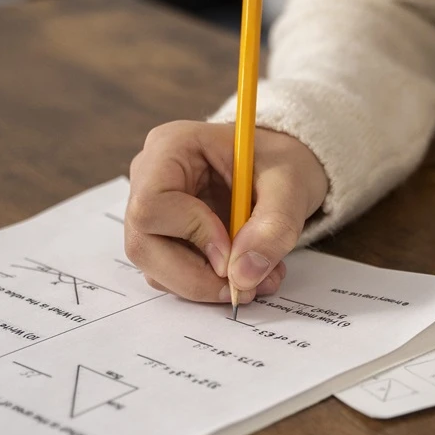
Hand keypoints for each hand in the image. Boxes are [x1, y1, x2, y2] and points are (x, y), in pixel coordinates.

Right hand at [125, 121, 327, 303]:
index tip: (234, 251)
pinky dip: (208, 284)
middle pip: (143, 244)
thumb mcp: (291, 186)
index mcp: (170, 147)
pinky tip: (245, 273)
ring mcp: (153, 210)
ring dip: (205, 285)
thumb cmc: (281, 162)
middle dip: (196, 277)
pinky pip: (171, 274)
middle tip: (245, 287)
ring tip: (257, 278)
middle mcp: (149, 178)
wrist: (282, 169)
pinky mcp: (165, 237)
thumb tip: (242, 276)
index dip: (192, 235)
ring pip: (155, 267)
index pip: (153, 205)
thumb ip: (272, 227)